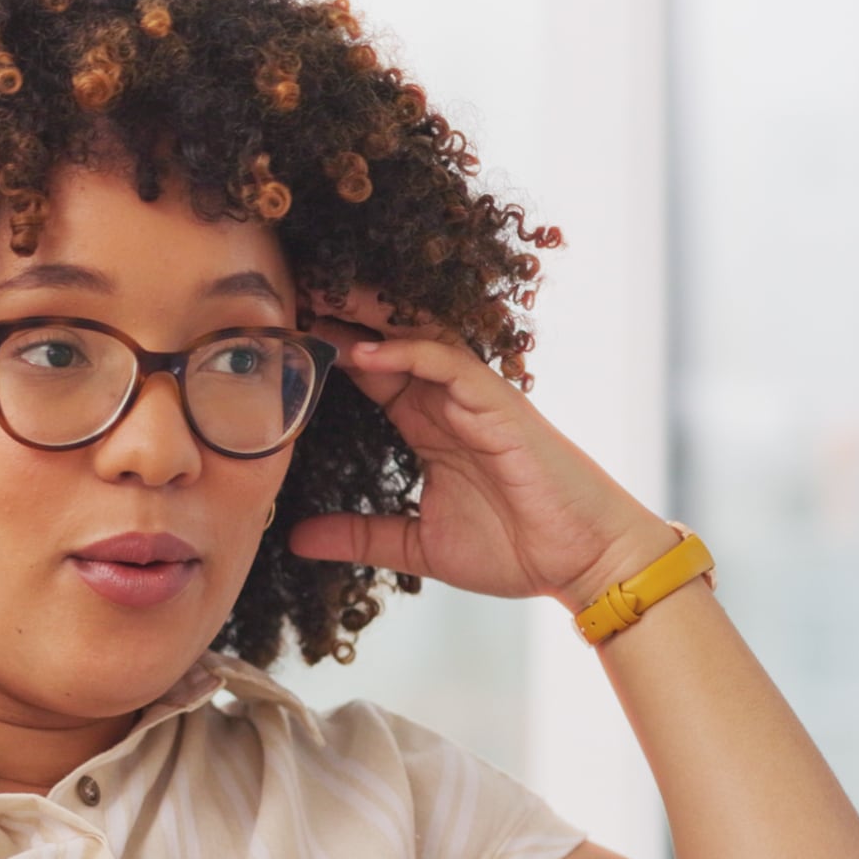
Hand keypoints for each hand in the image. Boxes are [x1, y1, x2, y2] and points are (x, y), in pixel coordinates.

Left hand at [286, 293, 678, 607]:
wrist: (583, 562)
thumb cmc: (516, 549)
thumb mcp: (418, 545)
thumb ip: (361, 535)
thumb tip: (296, 540)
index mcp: (428, 424)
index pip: (369, 370)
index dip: (325, 351)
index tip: (275, 339)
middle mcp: (448, 400)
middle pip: (386, 337)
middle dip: (338, 316)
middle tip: (284, 297)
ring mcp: (475, 397)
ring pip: (415, 334)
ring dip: (365, 317)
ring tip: (315, 299)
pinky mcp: (500, 404)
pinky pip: (449, 361)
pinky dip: (407, 350)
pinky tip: (364, 350)